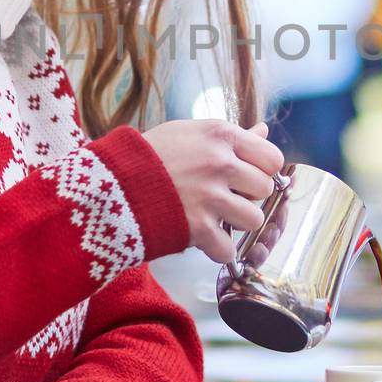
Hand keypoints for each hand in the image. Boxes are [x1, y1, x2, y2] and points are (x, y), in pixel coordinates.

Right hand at [140, 119, 285, 264]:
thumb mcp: (189, 133)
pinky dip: (217, 250)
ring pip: (253, 220)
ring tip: (214, 217)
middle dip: (247, 197)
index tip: (244, 177)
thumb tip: (263, 131)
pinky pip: (229, 249)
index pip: (272, 158)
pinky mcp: (198, 227)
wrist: (109, 183)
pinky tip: (202, 237)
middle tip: (224, 197)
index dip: (262, 171)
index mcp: (221, 135)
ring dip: (235, 224)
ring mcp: (210, 196)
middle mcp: (220, 163)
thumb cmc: (150, 155)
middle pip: (264, 189)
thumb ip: (231, 136)